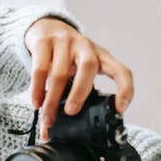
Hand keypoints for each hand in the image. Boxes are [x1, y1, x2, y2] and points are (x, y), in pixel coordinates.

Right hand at [23, 17, 134, 140]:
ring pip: (60, 72)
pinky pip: (40, 68)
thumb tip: (50, 133)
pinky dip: (37, 89)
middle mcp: (85, 47)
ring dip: (52, 99)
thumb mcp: (75, 72)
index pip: (121, 70)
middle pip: (88, 68)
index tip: (119, 109)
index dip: (125, 89)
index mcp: (101, 57)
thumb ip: (69, 98)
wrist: (45, 27)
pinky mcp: (44, 42)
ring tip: (48, 118)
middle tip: (70, 112)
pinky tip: (36, 102)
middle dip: (79, 93)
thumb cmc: (65, 56)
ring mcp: (64, 42)